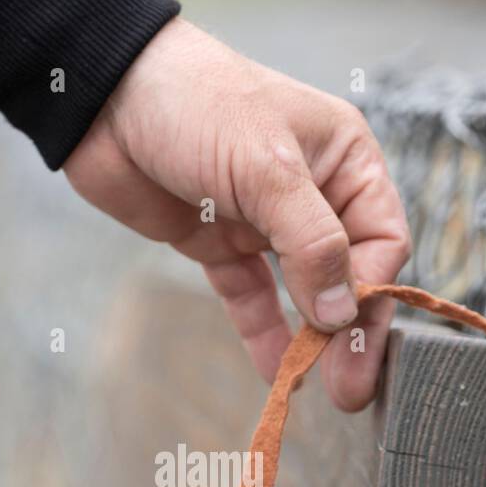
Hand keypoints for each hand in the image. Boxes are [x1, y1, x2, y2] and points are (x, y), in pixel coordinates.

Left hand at [64, 17, 409, 409]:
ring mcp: (264, 221)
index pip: (382, 240)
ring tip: (318, 389)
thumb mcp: (268, 169)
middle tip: (351, 391)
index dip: (374, 291)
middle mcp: (313, 192)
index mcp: (344, 160)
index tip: (352, 336)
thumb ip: (312, 245)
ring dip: (310, 340)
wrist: (104, 95)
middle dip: (349, 332)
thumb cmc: (197, 104)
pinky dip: (264, 333)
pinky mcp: (219, 242)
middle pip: (348, 274)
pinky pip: (252, 296)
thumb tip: (342, 315)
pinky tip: (274, 371)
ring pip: (302, 292)